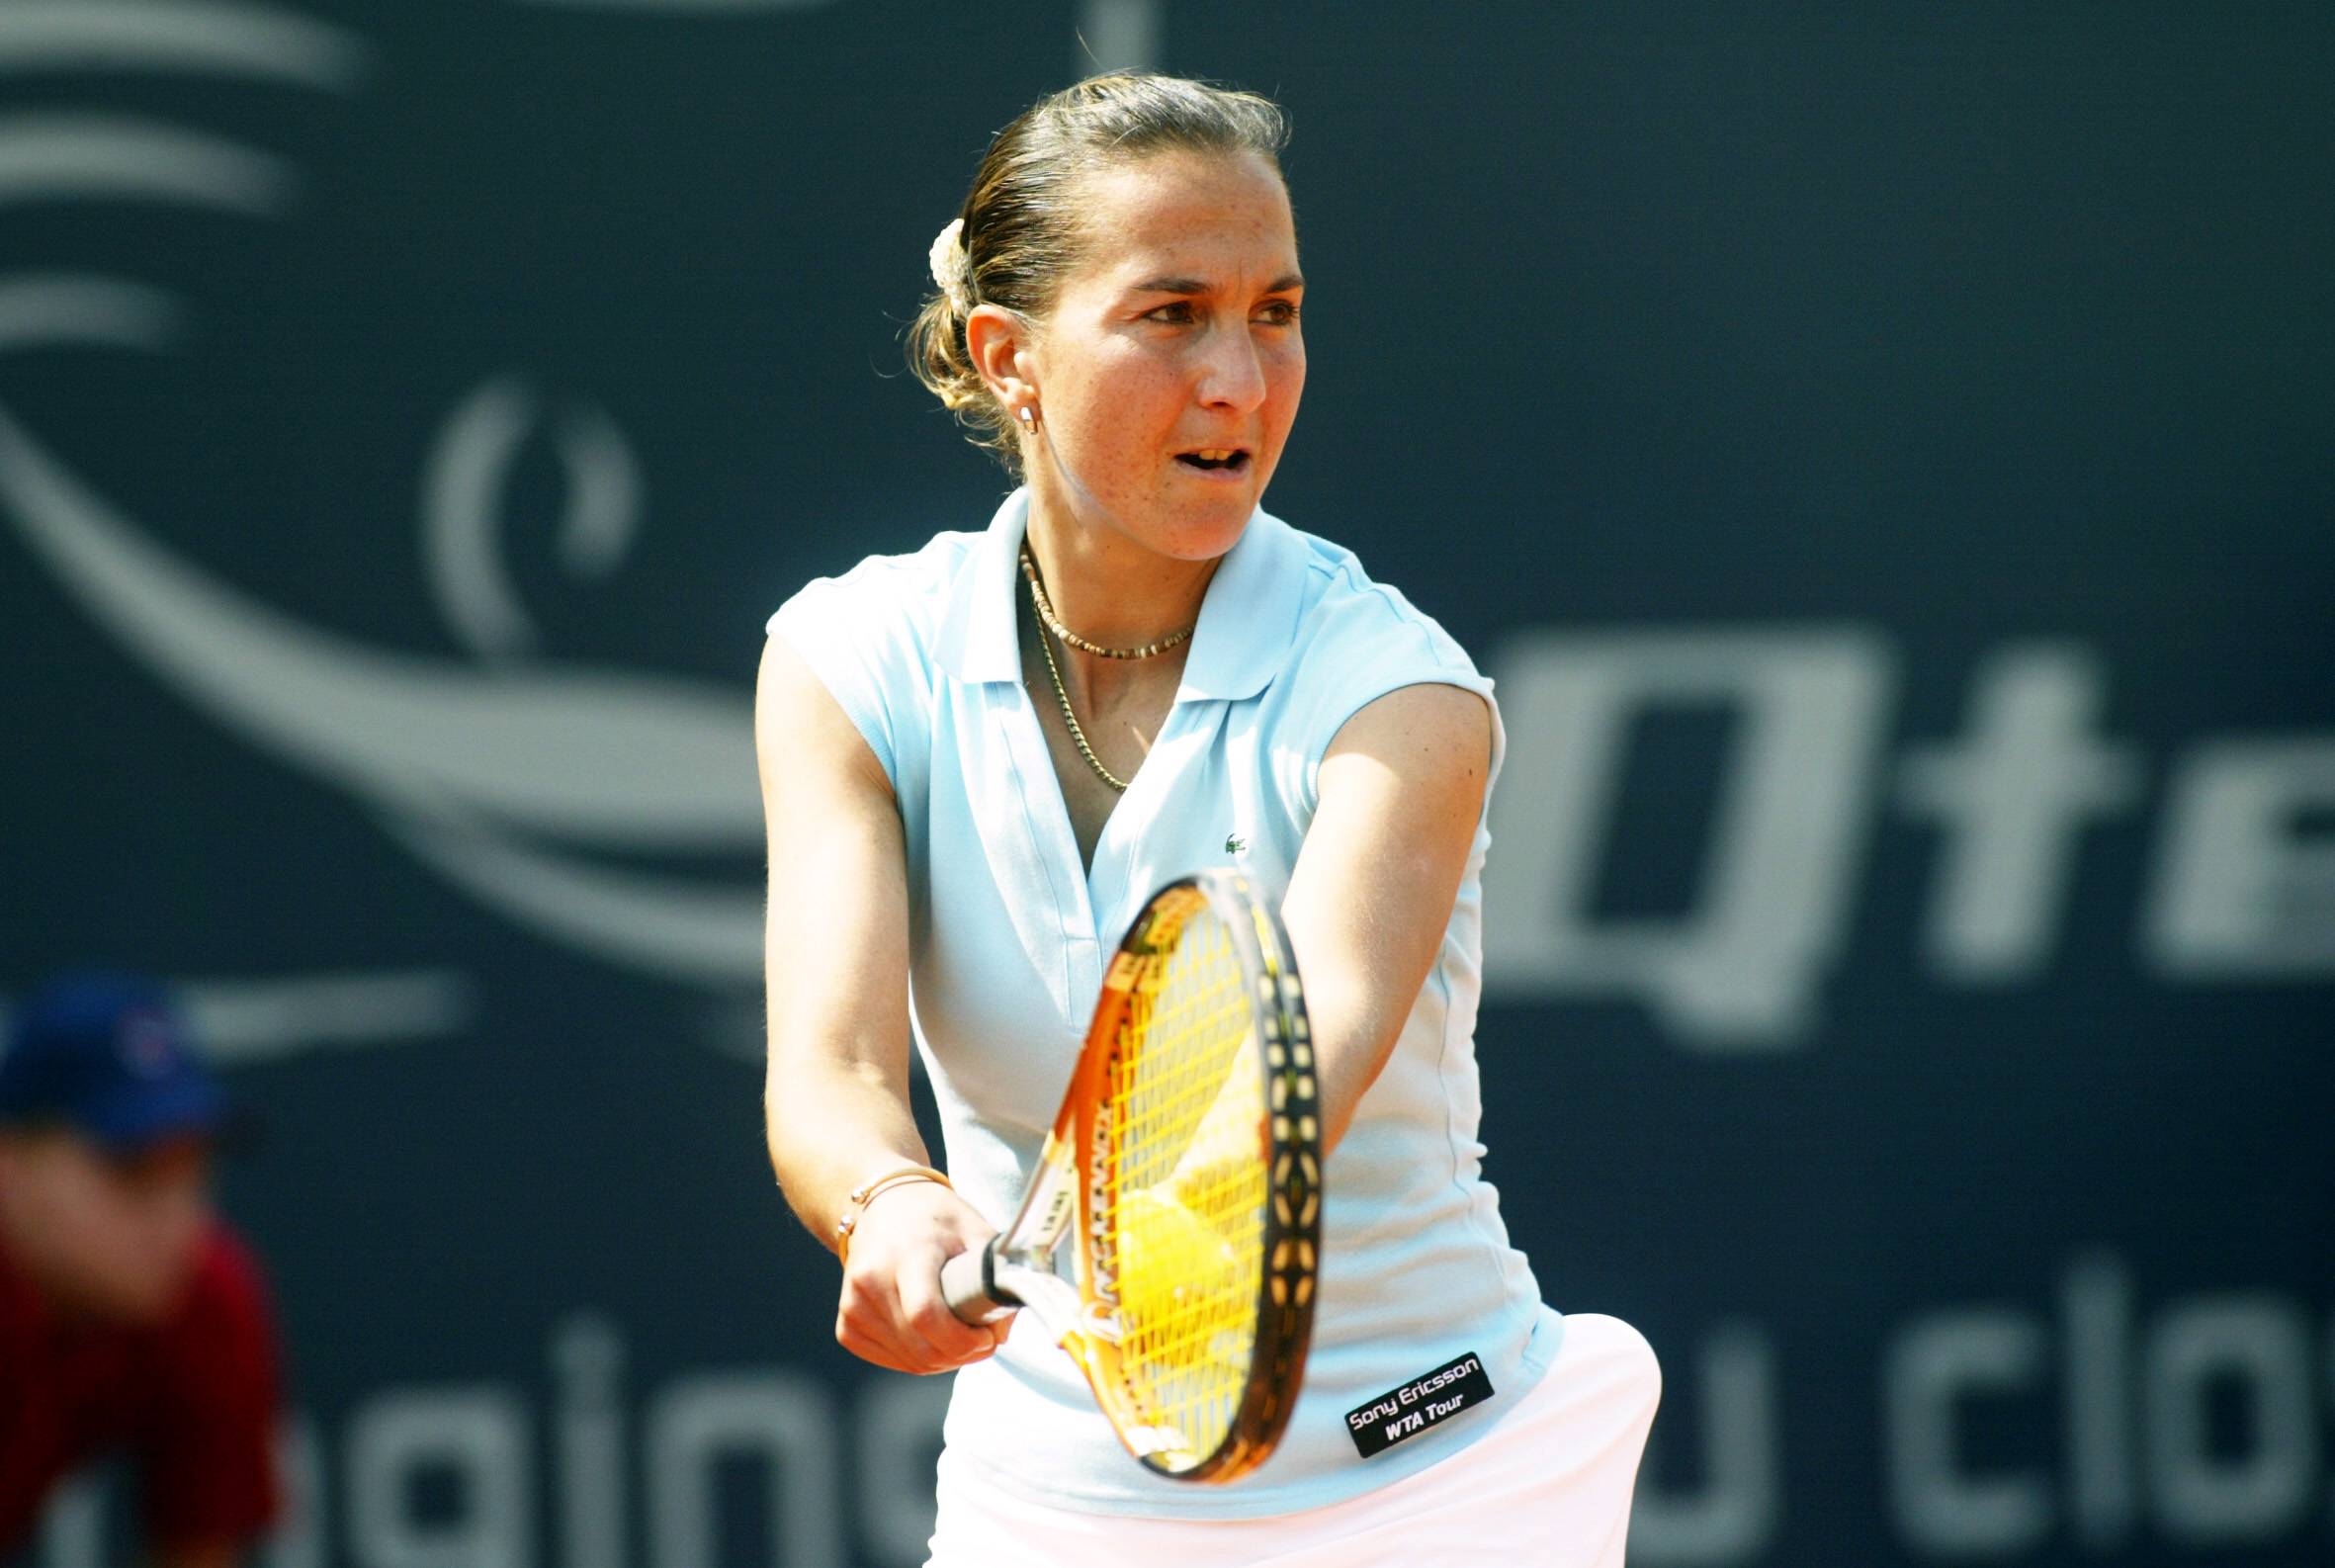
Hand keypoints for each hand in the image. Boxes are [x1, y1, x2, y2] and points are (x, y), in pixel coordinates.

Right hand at [835, 1180, 1013, 1373]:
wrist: (882, 1206)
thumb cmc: (936, 1219)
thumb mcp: (975, 1231)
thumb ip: (996, 1277)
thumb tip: (1001, 1332)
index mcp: (907, 1252)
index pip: (926, 1314)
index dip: (962, 1340)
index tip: (987, 1338)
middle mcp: (871, 1279)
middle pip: (921, 1347)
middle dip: (961, 1355)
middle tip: (983, 1341)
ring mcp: (853, 1305)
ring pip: (910, 1361)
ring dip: (944, 1360)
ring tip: (961, 1336)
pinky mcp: (846, 1325)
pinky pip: (891, 1361)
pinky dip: (919, 1359)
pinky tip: (933, 1337)